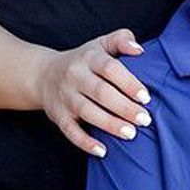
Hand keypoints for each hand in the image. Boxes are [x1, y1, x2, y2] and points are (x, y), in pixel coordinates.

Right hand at [32, 29, 151, 154]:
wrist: (43, 75)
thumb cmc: (83, 61)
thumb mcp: (100, 44)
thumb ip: (121, 39)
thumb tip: (139, 50)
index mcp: (88, 58)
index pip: (109, 68)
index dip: (128, 82)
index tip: (146, 96)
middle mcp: (75, 76)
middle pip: (100, 92)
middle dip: (124, 107)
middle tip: (145, 119)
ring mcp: (65, 97)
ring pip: (87, 112)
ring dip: (109, 125)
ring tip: (131, 134)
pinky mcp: (58, 116)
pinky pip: (70, 131)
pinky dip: (85, 142)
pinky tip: (103, 151)